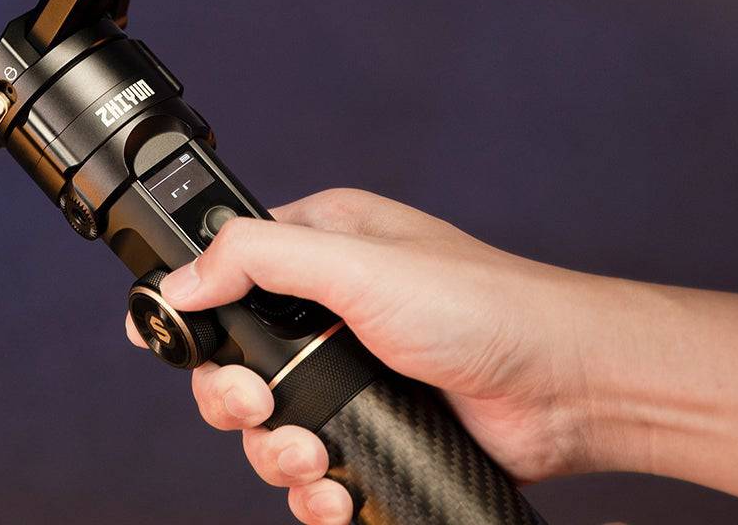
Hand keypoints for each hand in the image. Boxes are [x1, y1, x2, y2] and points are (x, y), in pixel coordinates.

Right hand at [125, 188, 612, 523]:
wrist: (567, 389)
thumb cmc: (484, 306)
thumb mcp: (358, 264)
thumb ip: (259, 259)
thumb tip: (180, 279)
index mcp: (321, 247)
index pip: (226, 274)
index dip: (194, 313)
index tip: (170, 346)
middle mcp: (330, 309)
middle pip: (235, 364)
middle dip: (236, 399)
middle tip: (259, 407)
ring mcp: (352, 375)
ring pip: (269, 428)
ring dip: (276, 453)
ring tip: (310, 458)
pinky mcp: (375, 431)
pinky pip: (314, 472)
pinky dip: (313, 491)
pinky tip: (334, 491)